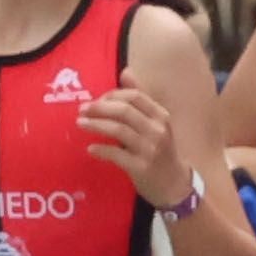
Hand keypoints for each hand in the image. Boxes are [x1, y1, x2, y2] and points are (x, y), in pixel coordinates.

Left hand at [78, 79, 184, 201]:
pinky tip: (91, 148)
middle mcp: (157, 130)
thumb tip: (126, 71)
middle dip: (99, 107)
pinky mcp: (141, 168)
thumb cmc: (160, 150)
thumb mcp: (155, 122)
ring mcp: (149, 149)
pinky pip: (116, 154)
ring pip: (118, 130)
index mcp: (160, 116)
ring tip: (80, 123)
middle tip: (82, 109)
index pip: (134, 96)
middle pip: (124, 110)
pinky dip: (101, 149)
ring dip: (95, 125)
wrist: (174, 184)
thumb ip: (140, 98)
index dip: (112, 95)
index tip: (96, 101)